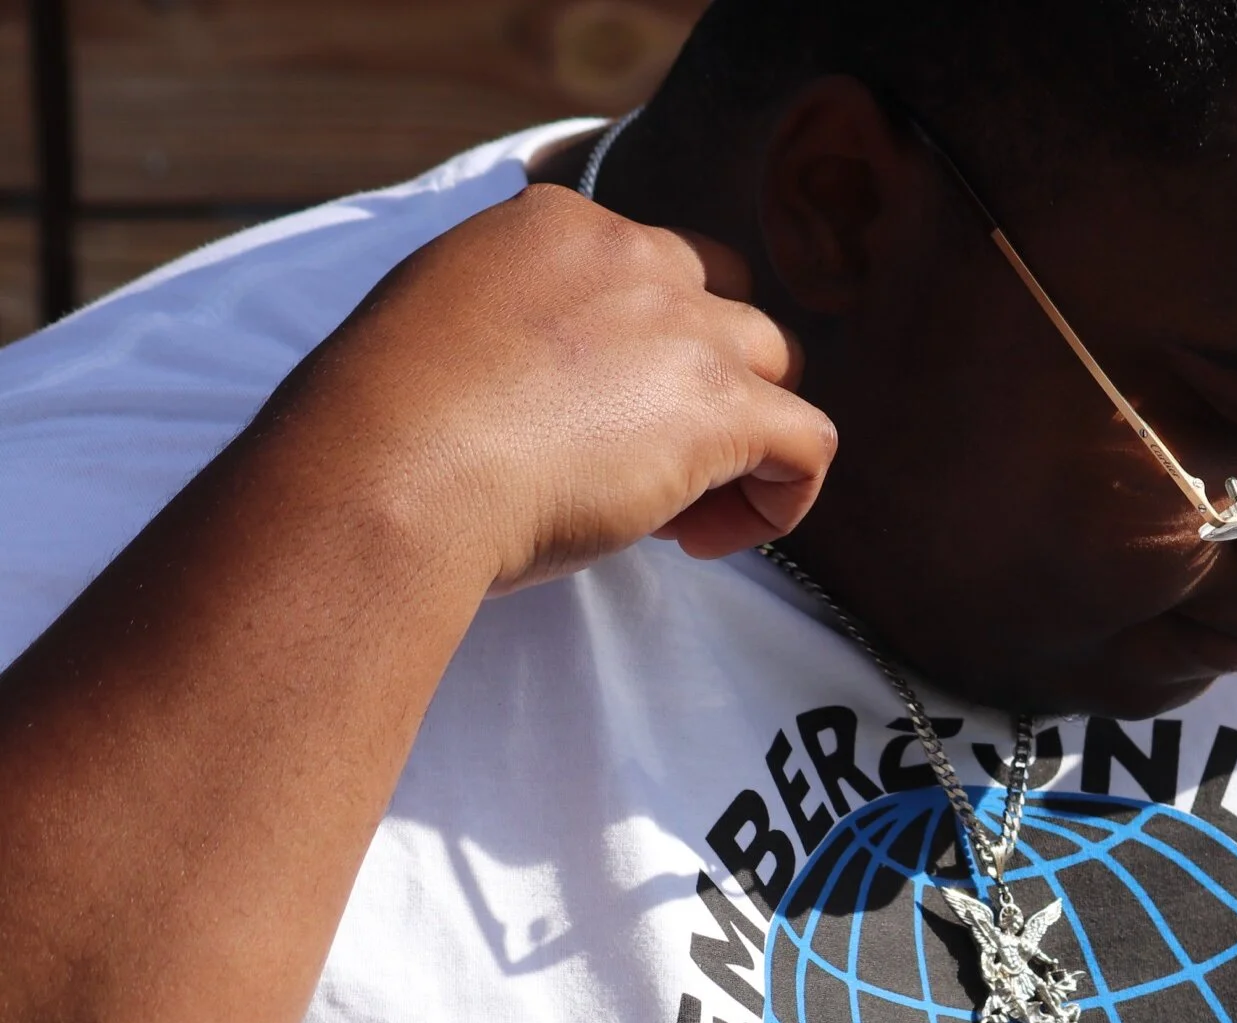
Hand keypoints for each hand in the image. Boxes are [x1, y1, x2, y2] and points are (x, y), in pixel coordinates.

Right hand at [256, 184, 838, 593]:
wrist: (391, 470)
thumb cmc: (385, 431)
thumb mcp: (439, 336)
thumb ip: (509, 336)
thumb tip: (545, 397)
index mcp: (553, 226)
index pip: (645, 271)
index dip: (637, 355)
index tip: (588, 421)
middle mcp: (633, 254)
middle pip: (725, 308)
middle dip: (703, 385)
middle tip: (641, 466)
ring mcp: (687, 326)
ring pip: (778, 365)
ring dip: (742, 439)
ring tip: (674, 513)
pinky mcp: (725, 405)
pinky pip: (809, 443)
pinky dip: (779, 499)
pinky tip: (707, 540)